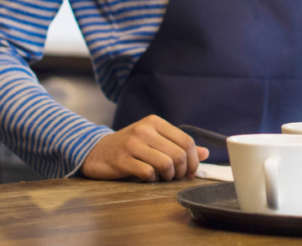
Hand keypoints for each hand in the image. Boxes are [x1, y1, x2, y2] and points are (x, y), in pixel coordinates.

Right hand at [81, 114, 208, 181]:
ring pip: (166, 164)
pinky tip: (149, 178)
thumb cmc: (129, 146)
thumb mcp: (154, 140)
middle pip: (178, 154)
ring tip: (164, 178)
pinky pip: (148, 173)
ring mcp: (132, 144)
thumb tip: (205, 153)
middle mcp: (145, 130)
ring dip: (169, 177)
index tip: (191, 171)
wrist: (97, 151)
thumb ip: (178, 145)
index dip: (194, 160)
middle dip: (183, 171)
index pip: (186, 140)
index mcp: (155, 122)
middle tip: (177, 177)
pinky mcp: (122, 160)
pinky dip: (153, 180)